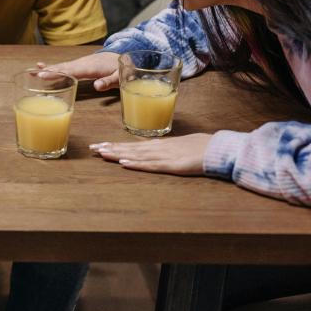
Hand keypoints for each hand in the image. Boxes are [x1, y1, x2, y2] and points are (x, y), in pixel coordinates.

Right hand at [36, 51, 120, 89]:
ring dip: (46, 69)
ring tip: (31, 71)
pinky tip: (41, 67)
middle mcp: (81, 64)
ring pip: (60, 66)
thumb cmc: (120, 68)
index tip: (43, 75)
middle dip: (47, 71)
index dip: (57, 73)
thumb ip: (108, 82)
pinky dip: (51, 67)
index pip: (70, 71)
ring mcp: (78, 63)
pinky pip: (62, 66)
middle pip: (62, 68)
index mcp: (90, 67)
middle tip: (32, 74)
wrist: (120, 56)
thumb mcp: (118, 77)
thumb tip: (96, 86)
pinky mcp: (77, 65)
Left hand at [89, 133, 210, 175]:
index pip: (132, 145)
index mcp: (159, 145)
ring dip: (118, 154)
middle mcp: (158, 149)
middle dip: (110, 148)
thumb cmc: (200, 147)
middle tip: (92, 148)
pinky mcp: (172, 165)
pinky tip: (124, 163)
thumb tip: (153, 147)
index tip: (99, 145)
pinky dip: (136, 164)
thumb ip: (165, 147)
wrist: (218, 149)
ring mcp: (164, 156)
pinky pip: (150, 165)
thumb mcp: (178, 146)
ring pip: (136, 155)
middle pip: (129, 148)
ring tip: (101, 153)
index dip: (115, 145)